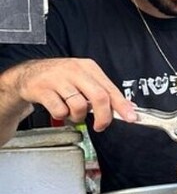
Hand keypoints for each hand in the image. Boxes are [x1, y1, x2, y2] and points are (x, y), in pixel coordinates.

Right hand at [9, 58, 136, 129]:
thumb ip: (105, 93)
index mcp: (88, 68)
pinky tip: (59, 108)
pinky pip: (60, 110)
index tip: (131, 117)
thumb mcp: (85, 80)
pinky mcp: (43, 89)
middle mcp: (74, 71)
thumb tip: (127, 107)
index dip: (122, 105)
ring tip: (73, 112)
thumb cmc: (61, 79)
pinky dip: (62, 115)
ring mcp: (58, 79)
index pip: (110, 89)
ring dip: (78, 116)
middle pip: (98, 97)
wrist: (29, 75)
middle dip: (103, 116)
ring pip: (79, 106)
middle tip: (101, 125)